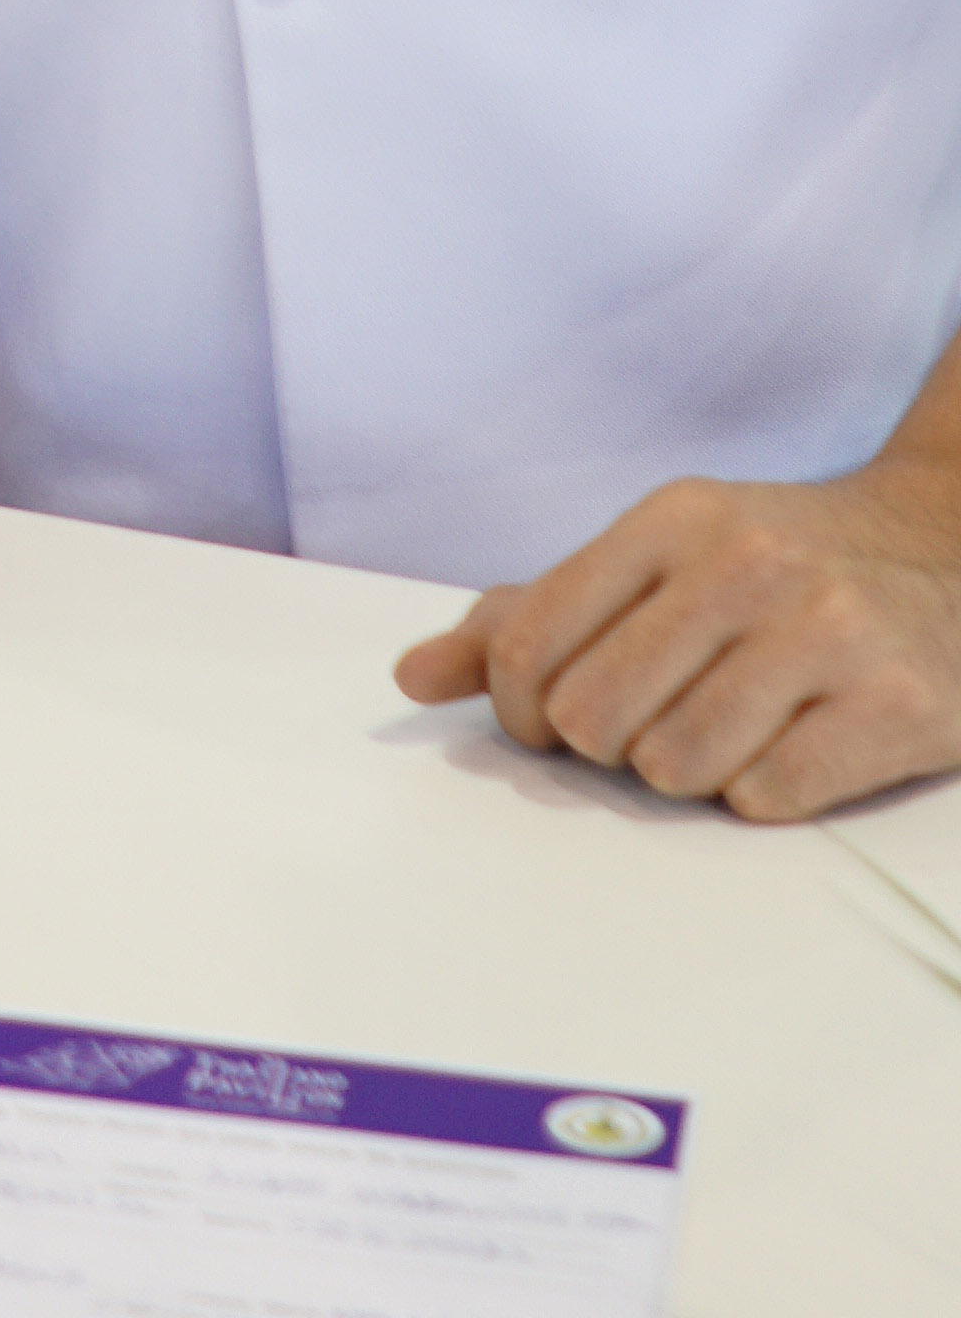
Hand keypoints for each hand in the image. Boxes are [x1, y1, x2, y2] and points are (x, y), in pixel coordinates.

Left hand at [392, 452, 960, 817]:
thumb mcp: (657, 558)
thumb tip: (411, 677)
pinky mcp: (894, 705)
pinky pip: (766, 798)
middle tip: (654, 721)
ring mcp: (828, 631)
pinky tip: (794, 744)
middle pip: (593, 718)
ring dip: (688, 771)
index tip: (553, 718)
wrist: (949, 549)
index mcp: (672, 520)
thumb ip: (532, 615)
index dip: (521, 708)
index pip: (530, 644)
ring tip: (729, 727)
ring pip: (674, 766)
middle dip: (609, 744)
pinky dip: (764, 792)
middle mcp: (747, 564)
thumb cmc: (776, 567)